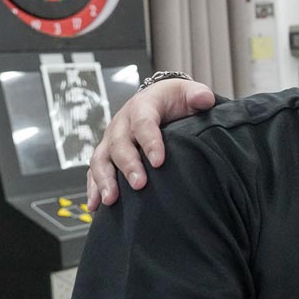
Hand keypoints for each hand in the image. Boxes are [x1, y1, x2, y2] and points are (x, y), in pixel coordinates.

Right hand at [85, 79, 215, 209]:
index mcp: (142, 107)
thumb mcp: (188, 91)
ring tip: (110, 199)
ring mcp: (111, 140)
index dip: (150, 142)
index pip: (144, 123)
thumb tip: (204, 99)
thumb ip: (197, 95)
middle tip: (139, 184)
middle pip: (120, 144)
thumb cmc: (174, 98)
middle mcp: (122, 124)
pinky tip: (96, 206)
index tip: (159, 162)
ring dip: (104, 180)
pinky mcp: (107, 154)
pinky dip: (93, 188)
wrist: (158, 99)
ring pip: (101, 159)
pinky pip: (95, 171)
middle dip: (128, 165)